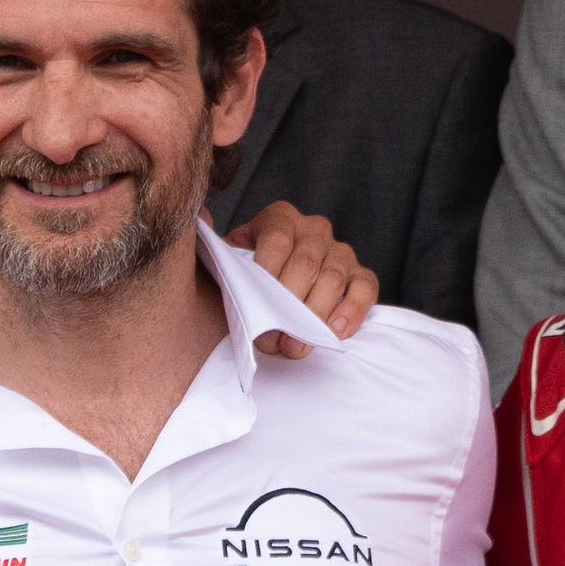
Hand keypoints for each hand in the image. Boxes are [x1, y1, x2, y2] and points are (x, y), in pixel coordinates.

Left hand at [226, 201, 375, 355]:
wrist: (272, 289)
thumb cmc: (247, 276)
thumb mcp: (227, 259)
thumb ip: (215, 247)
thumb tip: (199, 218)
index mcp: (280, 218)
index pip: (276, 240)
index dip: (267, 276)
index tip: (256, 309)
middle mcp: (313, 228)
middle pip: (305, 264)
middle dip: (287, 307)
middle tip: (272, 341)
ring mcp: (340, 250)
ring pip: (333, 279)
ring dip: (313, 318)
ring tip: (295, 347)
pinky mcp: (361, 273)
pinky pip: (366, 288)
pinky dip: (353, 311)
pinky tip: (336, 331)